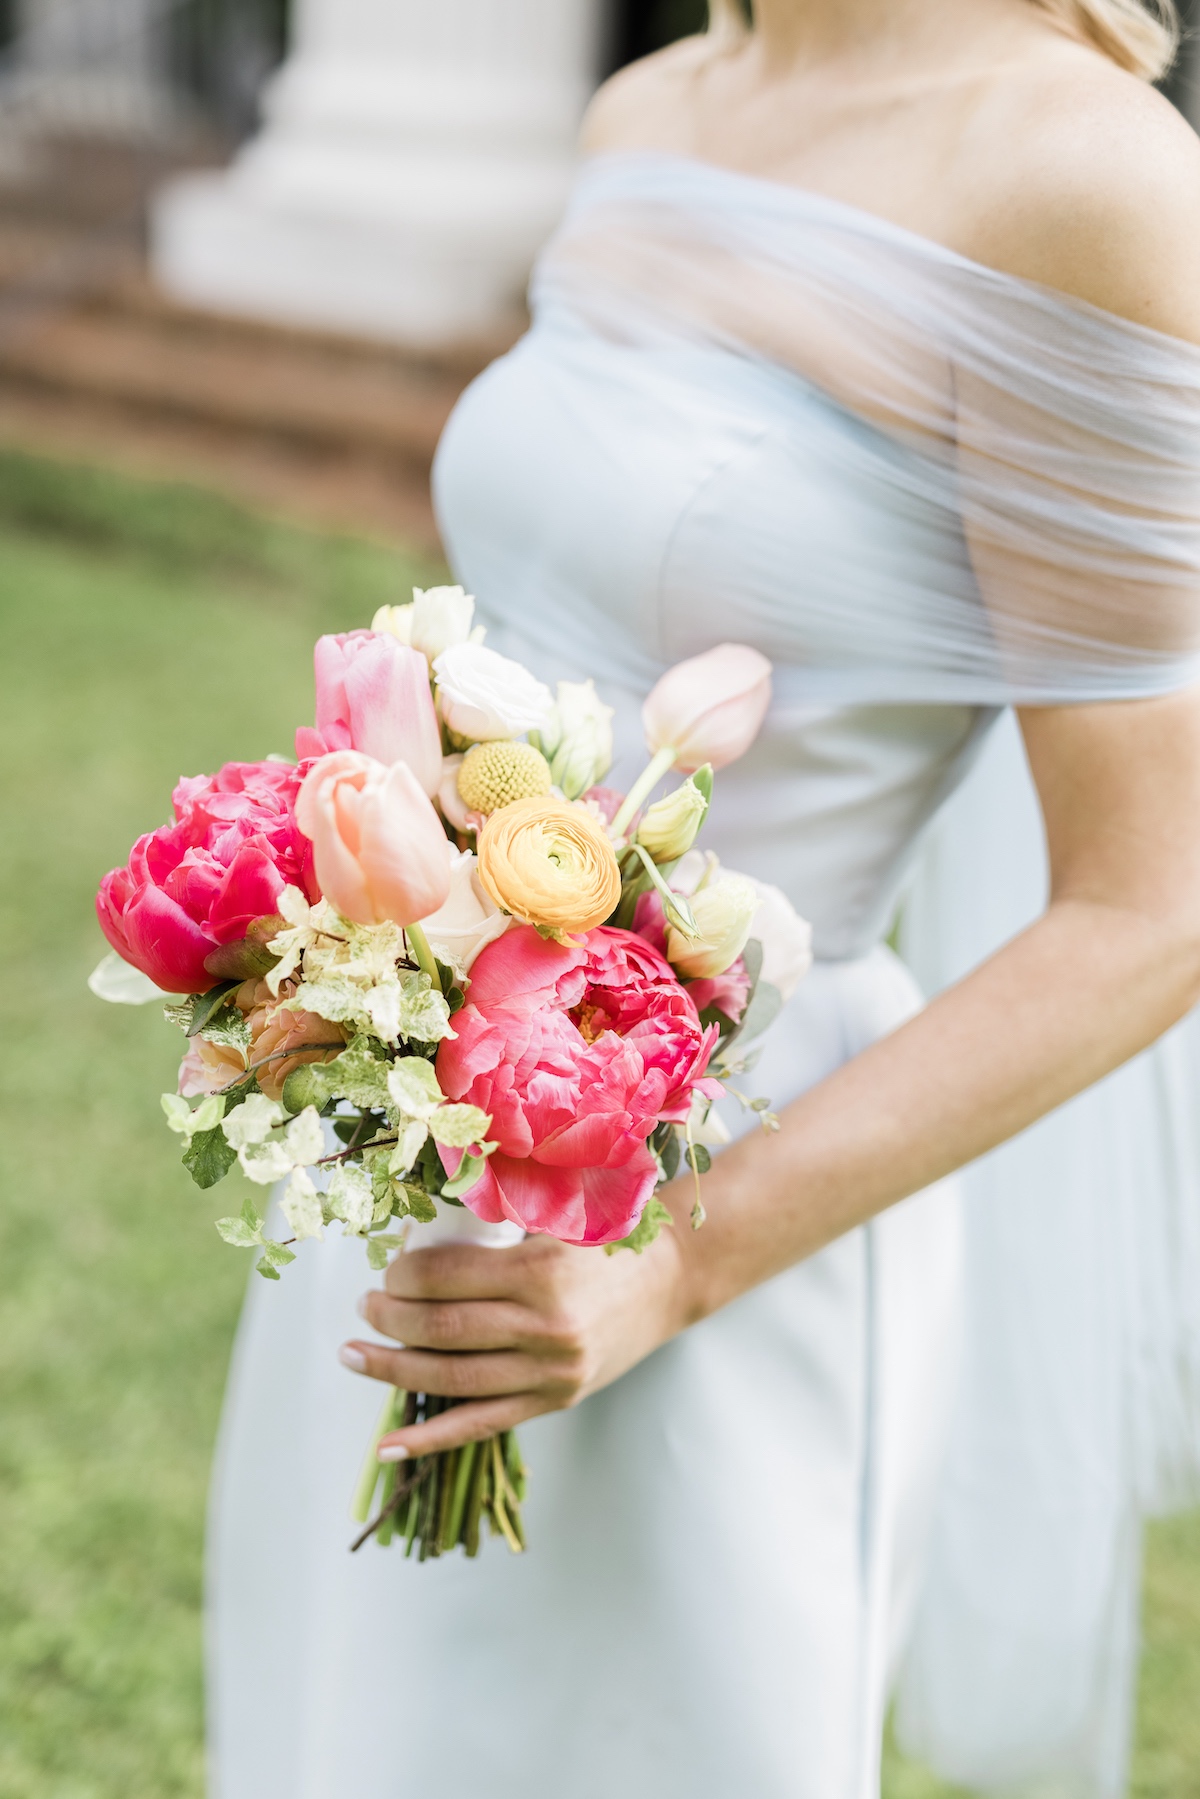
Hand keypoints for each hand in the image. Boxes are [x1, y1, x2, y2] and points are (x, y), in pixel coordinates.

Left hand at [339, 1221, 692, 1460]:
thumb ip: (492, 1227)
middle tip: (364, 1307)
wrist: (668, 1281)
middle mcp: (545, 1326)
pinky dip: (430, 1439)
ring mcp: (550, 1371)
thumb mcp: (553, 1220)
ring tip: (354, 1354)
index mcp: (540, 1270)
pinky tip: (387, 1445)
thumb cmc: (602, 1241)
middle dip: (389, 1318)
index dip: (402, 1274)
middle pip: (441, 1328)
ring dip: (393, 1369)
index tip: (388, 1269)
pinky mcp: (553, 1401)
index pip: (445, 1276)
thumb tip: (411, 1237)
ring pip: (452, 1378)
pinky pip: (480, 1424)